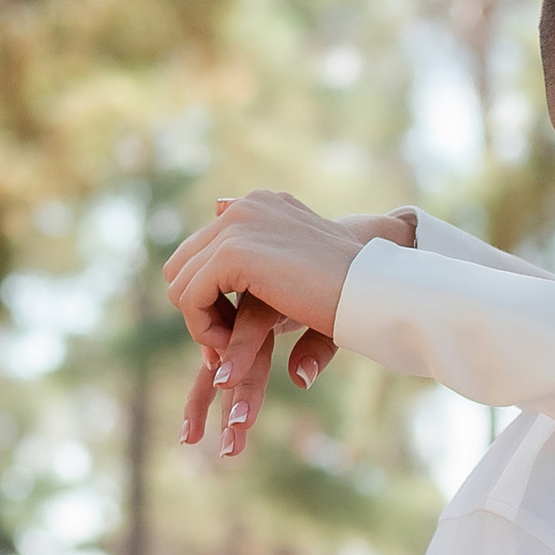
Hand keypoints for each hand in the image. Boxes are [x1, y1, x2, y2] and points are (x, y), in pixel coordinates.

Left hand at [164, 194, 415, 460]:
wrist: (374, 291)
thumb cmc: (351, 287)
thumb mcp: (299, 261)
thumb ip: (259, 240)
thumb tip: (219, 203)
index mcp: (260, 205)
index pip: (203, 249)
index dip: (208, 295)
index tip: (228, 333)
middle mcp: (245, 207)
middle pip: (183, 264)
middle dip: (197, 309)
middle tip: (223, 346)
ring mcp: (237, 225)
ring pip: (181, 282)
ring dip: (200, 323)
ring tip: (227, 351)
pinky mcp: (233, 253)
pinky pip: (190, 297)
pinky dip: (202, 329)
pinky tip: (228, 348)